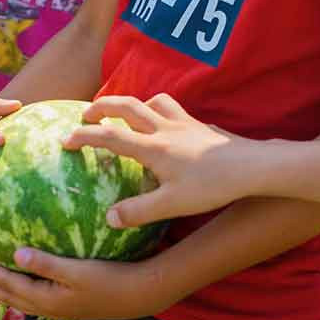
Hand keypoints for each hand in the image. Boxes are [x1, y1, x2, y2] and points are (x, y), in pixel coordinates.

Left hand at [0, 249, 173, 319]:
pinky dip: (16, 288)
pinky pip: (30, 297)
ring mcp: (55, 308)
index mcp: (45, 300)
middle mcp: (46, 308)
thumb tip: (16, 254)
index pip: (7, 285)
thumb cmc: (109, 279)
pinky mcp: (64, 304)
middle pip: (6, 297)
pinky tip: (18, 275)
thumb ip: (46, 263)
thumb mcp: (77, 270)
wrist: (138, 295)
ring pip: (16, 299)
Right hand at [63, 94, 259, 227]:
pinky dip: (159, 108)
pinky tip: (163, 124)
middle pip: (126, 105)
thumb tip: (109, 218)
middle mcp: (164, 129)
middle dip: (101, 107)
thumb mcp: (171, 205)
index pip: (110, 136)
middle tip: (85, 115)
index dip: (84, 136)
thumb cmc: (213, 186)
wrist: (254, 167)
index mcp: (153, 148)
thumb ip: (137, 212)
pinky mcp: (200, 125)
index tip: (65, 140)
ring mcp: (183, 123)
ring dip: (132, 103)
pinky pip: (173, 108)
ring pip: (151, 100)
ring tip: (124, 115)